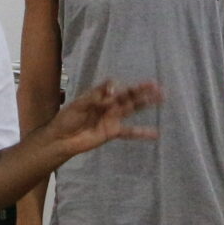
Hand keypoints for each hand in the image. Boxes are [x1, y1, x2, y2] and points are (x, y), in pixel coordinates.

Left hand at [45, 80, 161, 157]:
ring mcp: (112, 118)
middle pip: (128, 96)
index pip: (114, 88)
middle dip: (142, 90)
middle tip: (158, 85)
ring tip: (161, 98)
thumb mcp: (80, 104)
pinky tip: (155, 133)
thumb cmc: (67, 118)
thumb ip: (96, 95)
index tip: (120, 91)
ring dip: (146, 103)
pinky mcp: (113, 132)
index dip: (121, 88)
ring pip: (132, 109)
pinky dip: (142, 132)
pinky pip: (130, 131)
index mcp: (100, 96)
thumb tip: (113, 86)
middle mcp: (109, 105)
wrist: (62, 138)